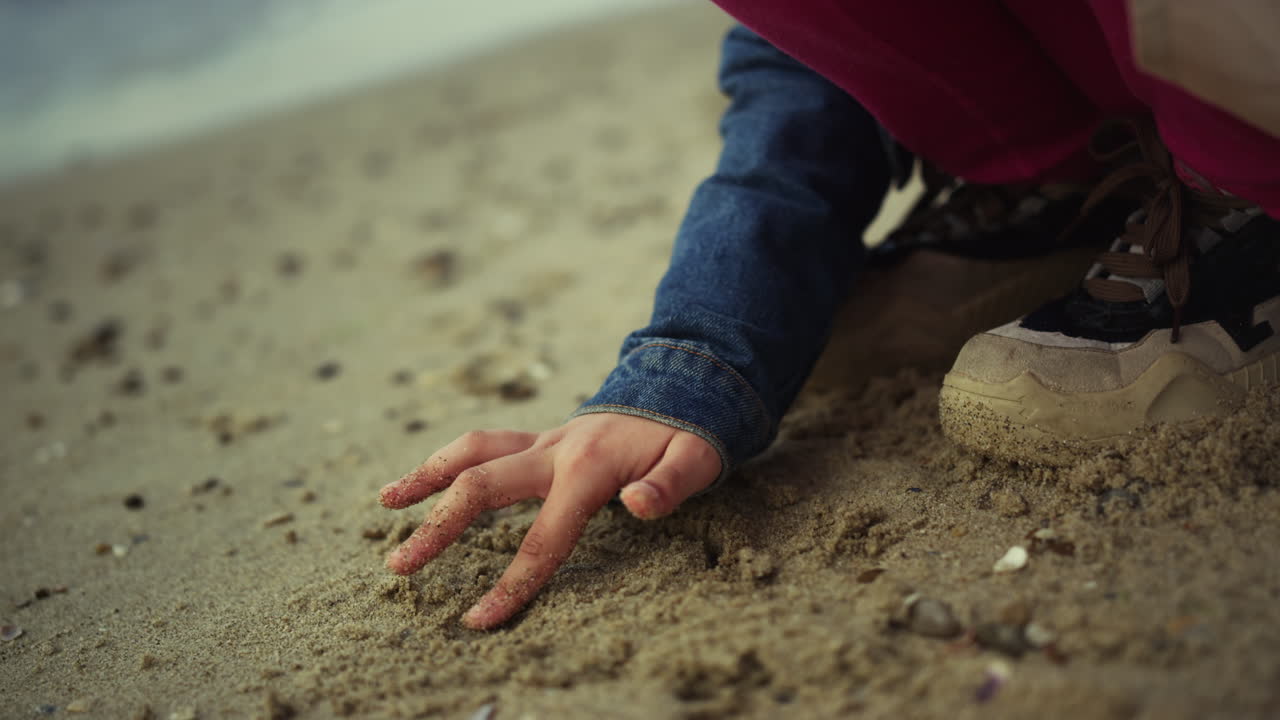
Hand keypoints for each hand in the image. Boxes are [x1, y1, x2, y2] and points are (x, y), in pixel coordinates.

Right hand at [379, 413, 719, 628]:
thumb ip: (670, 484)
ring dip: (426, 476)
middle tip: (400, 565)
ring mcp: (543, 440)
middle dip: (438, 528)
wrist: (683, 384)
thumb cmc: (689, 434)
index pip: (543, 536)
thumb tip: (636, 505)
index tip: (477, 619)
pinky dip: (448, 461)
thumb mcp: (696, 459)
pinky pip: (484, 445)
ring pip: (472, 451)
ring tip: (385, 502)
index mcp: (588, 468)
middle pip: (482, 486)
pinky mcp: (539, 438)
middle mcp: (554, 450)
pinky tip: (421, 480)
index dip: (512, 582)